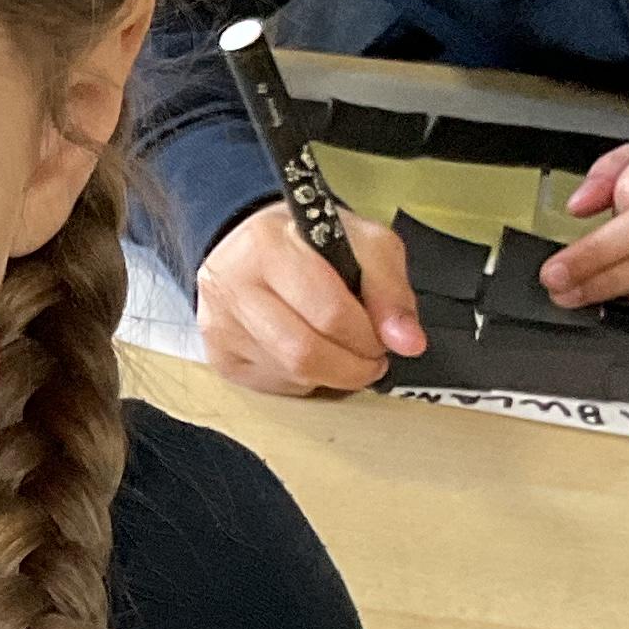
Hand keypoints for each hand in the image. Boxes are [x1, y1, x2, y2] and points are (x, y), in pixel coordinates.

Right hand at [194, 201, 430, 396]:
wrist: (251, 242)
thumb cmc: (310, 241)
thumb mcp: (363, 244)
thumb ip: (390, 290)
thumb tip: (408, 342)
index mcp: (269, 246)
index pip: (329, 312)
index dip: (368, 336)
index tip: (385, 338)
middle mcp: (233, 286)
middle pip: (305, 354)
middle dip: (352, 366)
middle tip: (371, 358)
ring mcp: (221, 325)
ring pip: (291, 376)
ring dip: (331, 375)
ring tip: (344, 353)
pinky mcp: (219, 355)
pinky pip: (275, 386)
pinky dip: (305, 379)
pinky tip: (311, 354)